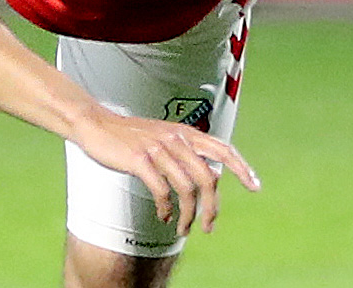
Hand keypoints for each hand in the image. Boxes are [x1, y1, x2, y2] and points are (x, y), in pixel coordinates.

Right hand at [67, 109, 260, 238]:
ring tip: (183, 228)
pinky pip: (162, 191)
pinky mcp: (140, 160)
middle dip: (212, 207)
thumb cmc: (132, 135)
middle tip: (208, 227)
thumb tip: (210, 177)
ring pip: (186, 188)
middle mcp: (177, 139)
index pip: (224, 150)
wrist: (97, 124)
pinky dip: (166, 208)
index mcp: (187, 133)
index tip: (255, 187)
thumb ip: (187, 152)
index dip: (242, 169)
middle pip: (208, 177)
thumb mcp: (165, 136)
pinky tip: (164, 216)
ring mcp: (159, 149)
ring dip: (188, 215)